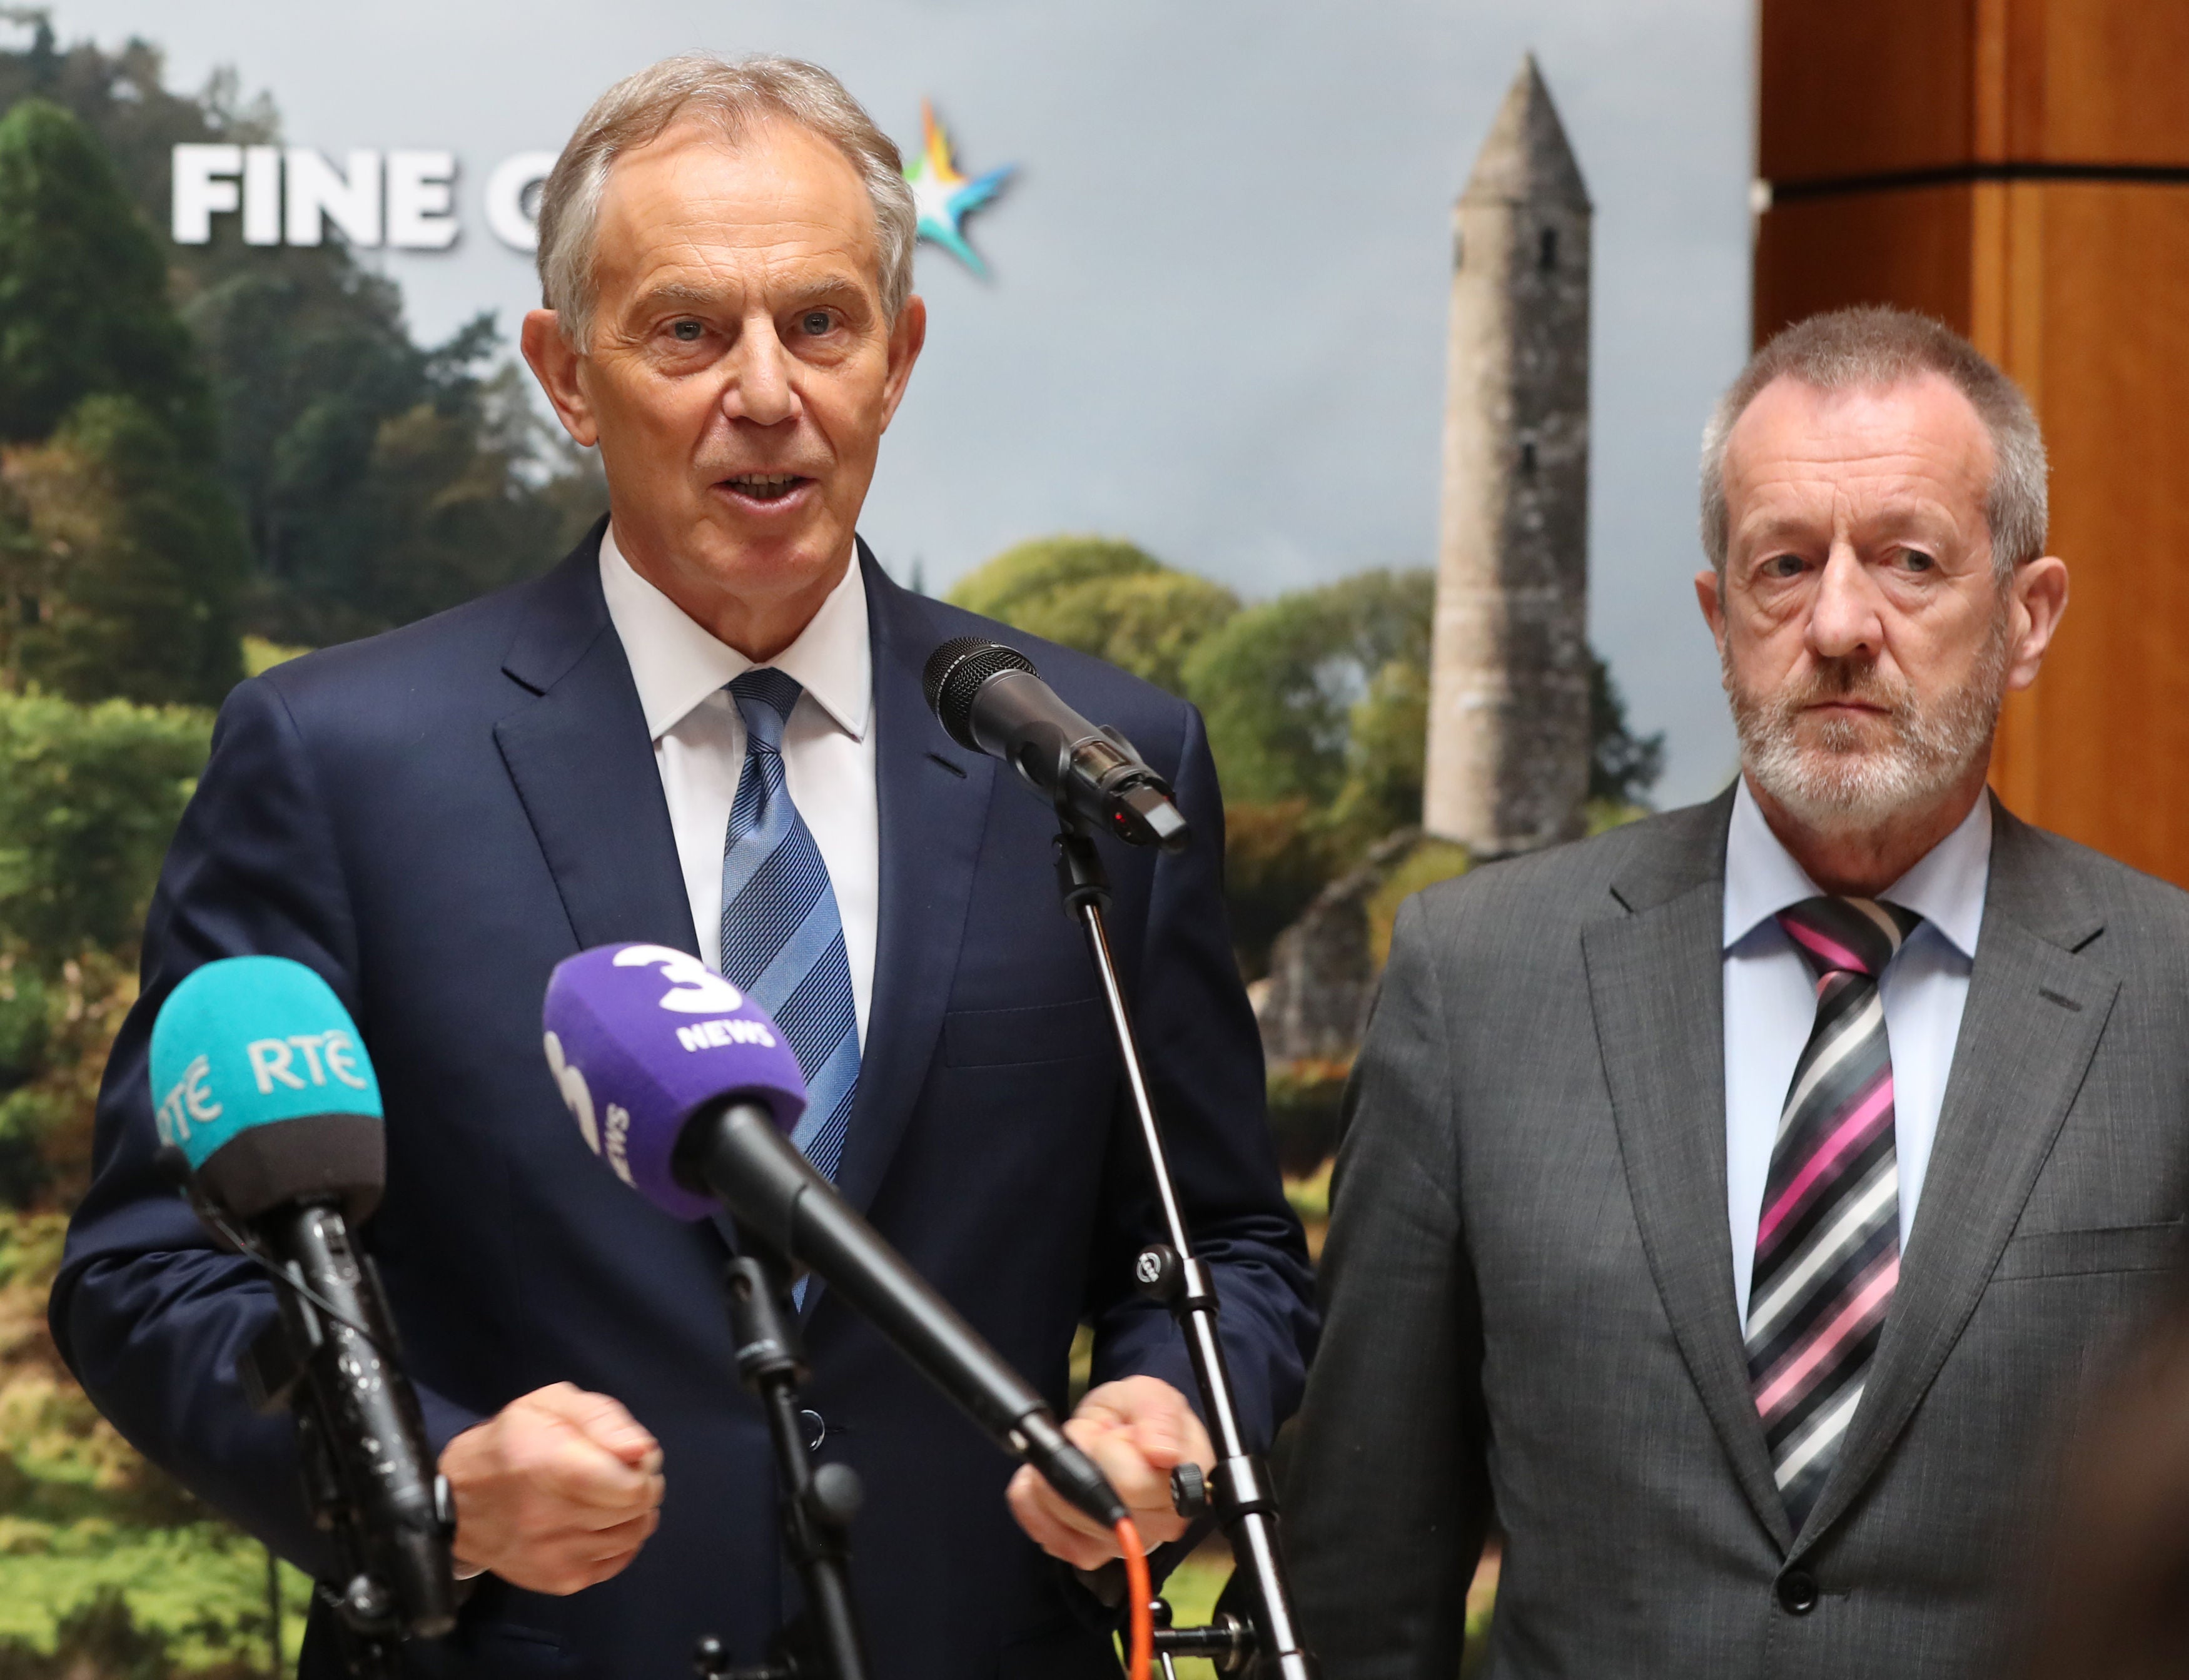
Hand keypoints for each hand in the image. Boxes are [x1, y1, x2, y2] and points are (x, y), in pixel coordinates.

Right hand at [440, 1382, 664, 1593]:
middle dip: (642, 1486)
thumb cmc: (510, 1442)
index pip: (631, 1487)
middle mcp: (551, 1520)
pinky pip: (618, 1561)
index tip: (629, 1455)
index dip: (643, 1467)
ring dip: (633, 1513)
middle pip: (637, 1510)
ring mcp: (555, 1558)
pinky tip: (598, 1521)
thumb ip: (602, 1419)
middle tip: (620, 1473)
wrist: (456, 1505)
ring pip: (633, 1536)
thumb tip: (642, 1450)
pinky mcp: (559, 1582)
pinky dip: (619, 1539)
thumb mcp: (550, 1405)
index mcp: (550, 1467)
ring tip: (609, 1496)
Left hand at [1006, 1377, 1212, 1569]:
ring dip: (1055, 1483)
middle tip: (1087, 1439)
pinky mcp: (1095, 1552)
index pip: (1133, 1484)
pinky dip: (1038, 1506)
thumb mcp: (1148, 1395)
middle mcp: (1163, 1522)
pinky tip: (1052, 1481)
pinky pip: (1050, 1536)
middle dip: (1077, 1464)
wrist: (1122, 1428)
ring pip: (1069, 1520)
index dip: (1108, 1452)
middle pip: (1096, 1507)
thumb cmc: (1138, 1414)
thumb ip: (1158, 1417)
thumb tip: (1162, 1453)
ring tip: (1072, 1456)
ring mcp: (1128, 1542)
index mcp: (1183, 1482)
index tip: (1112, 1430)